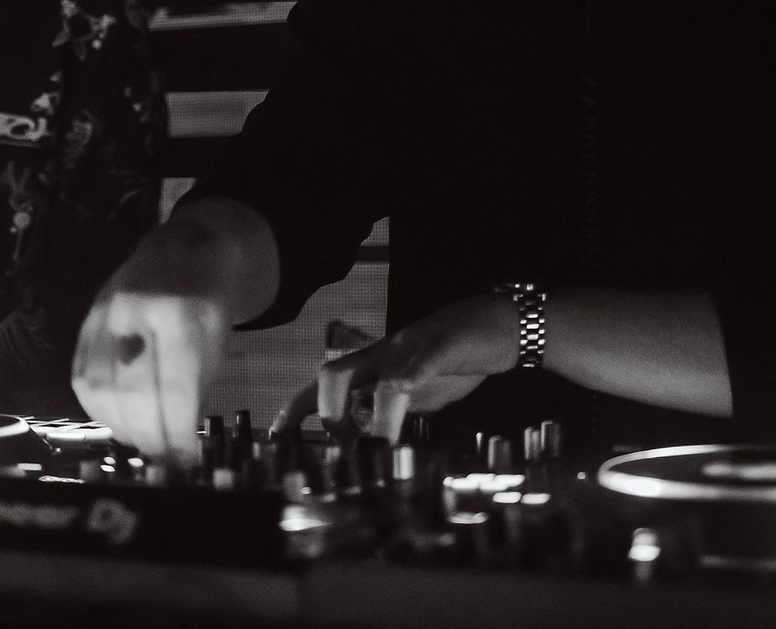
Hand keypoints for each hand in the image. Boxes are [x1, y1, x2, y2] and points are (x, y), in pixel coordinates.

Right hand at [71, 219, 249, 468]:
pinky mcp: (84, 323)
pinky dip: (99, 409)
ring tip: (142, 440)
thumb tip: (178, 444)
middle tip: (162, 459)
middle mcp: (133, 311)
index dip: (175, 433)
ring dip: (121, 427)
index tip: (183, 461)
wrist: (181, 250)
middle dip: (148, 437)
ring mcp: (102, 315)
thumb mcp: (218, 342)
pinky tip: (120, 419)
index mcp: (179, 313)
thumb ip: (196, 389)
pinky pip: (82, 379)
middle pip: (131, 393)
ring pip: (100, 389)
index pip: (173, 388)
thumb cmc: (207, 303)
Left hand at [277, 294, 518, 441]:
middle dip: (327, 417)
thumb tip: (377, 446)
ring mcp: (410, 349)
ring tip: (373, 450)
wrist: (498, 322)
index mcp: (377, 366)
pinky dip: (404, 389)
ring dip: (365, 419)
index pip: (325, 384)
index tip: (277, 437)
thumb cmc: (458, 358)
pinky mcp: (442, 347)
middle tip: (343, 453)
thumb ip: (396, 412)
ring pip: (368, 375)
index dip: (297, 409)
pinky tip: (401, 406)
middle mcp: (384, 355)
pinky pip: (417, 368)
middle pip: (333, 375)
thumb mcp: (422, 392)